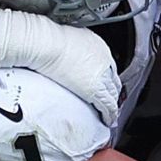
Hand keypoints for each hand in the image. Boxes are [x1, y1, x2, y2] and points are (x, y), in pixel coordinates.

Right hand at [0, 10, 121, 122]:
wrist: (46, 44)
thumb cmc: (49, 41)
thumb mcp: (69, 40)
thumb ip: (75, 50)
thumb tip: (68, 56)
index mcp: (99, 47)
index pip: (109, 67)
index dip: (107, 78)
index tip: (105, 84)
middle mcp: (104, 61)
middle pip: (113, 81)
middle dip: (112, 91)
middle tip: (110, 100)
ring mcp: (101, 75)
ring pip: (112, 94)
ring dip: (112, 105)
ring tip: (110, 114)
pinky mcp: (94, 90)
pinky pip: (107, 105)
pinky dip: (109, 113)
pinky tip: (107, 119)